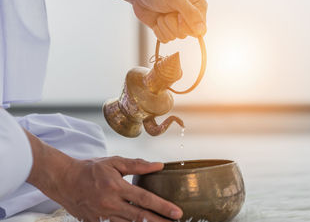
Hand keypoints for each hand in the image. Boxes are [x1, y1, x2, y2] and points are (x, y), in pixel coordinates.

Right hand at [51, 157, 181, 221]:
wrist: (63, 180)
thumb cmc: (91, 169)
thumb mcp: (114, 162)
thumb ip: (137, 165)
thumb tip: (159, 166)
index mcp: (116, 187)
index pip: (145, 199)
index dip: (163, 207)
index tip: (177, 212)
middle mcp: (110, 204)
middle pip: (140, 217)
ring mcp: (102, 216)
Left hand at [132, 0, 207, 42]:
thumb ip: (190, 13)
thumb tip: (201, 31)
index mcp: (199, 7)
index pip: (201, 29)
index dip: (187, 25)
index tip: (177, 14)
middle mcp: (191, 17)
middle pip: (187, 34)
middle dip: (173, 24)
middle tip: (167, 11)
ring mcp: (179, 24)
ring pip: (175, 37)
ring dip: (164, 26)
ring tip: (161, 13)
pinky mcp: (168, 30)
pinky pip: (166, 40)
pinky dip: (158, 30)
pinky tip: (157, 19)